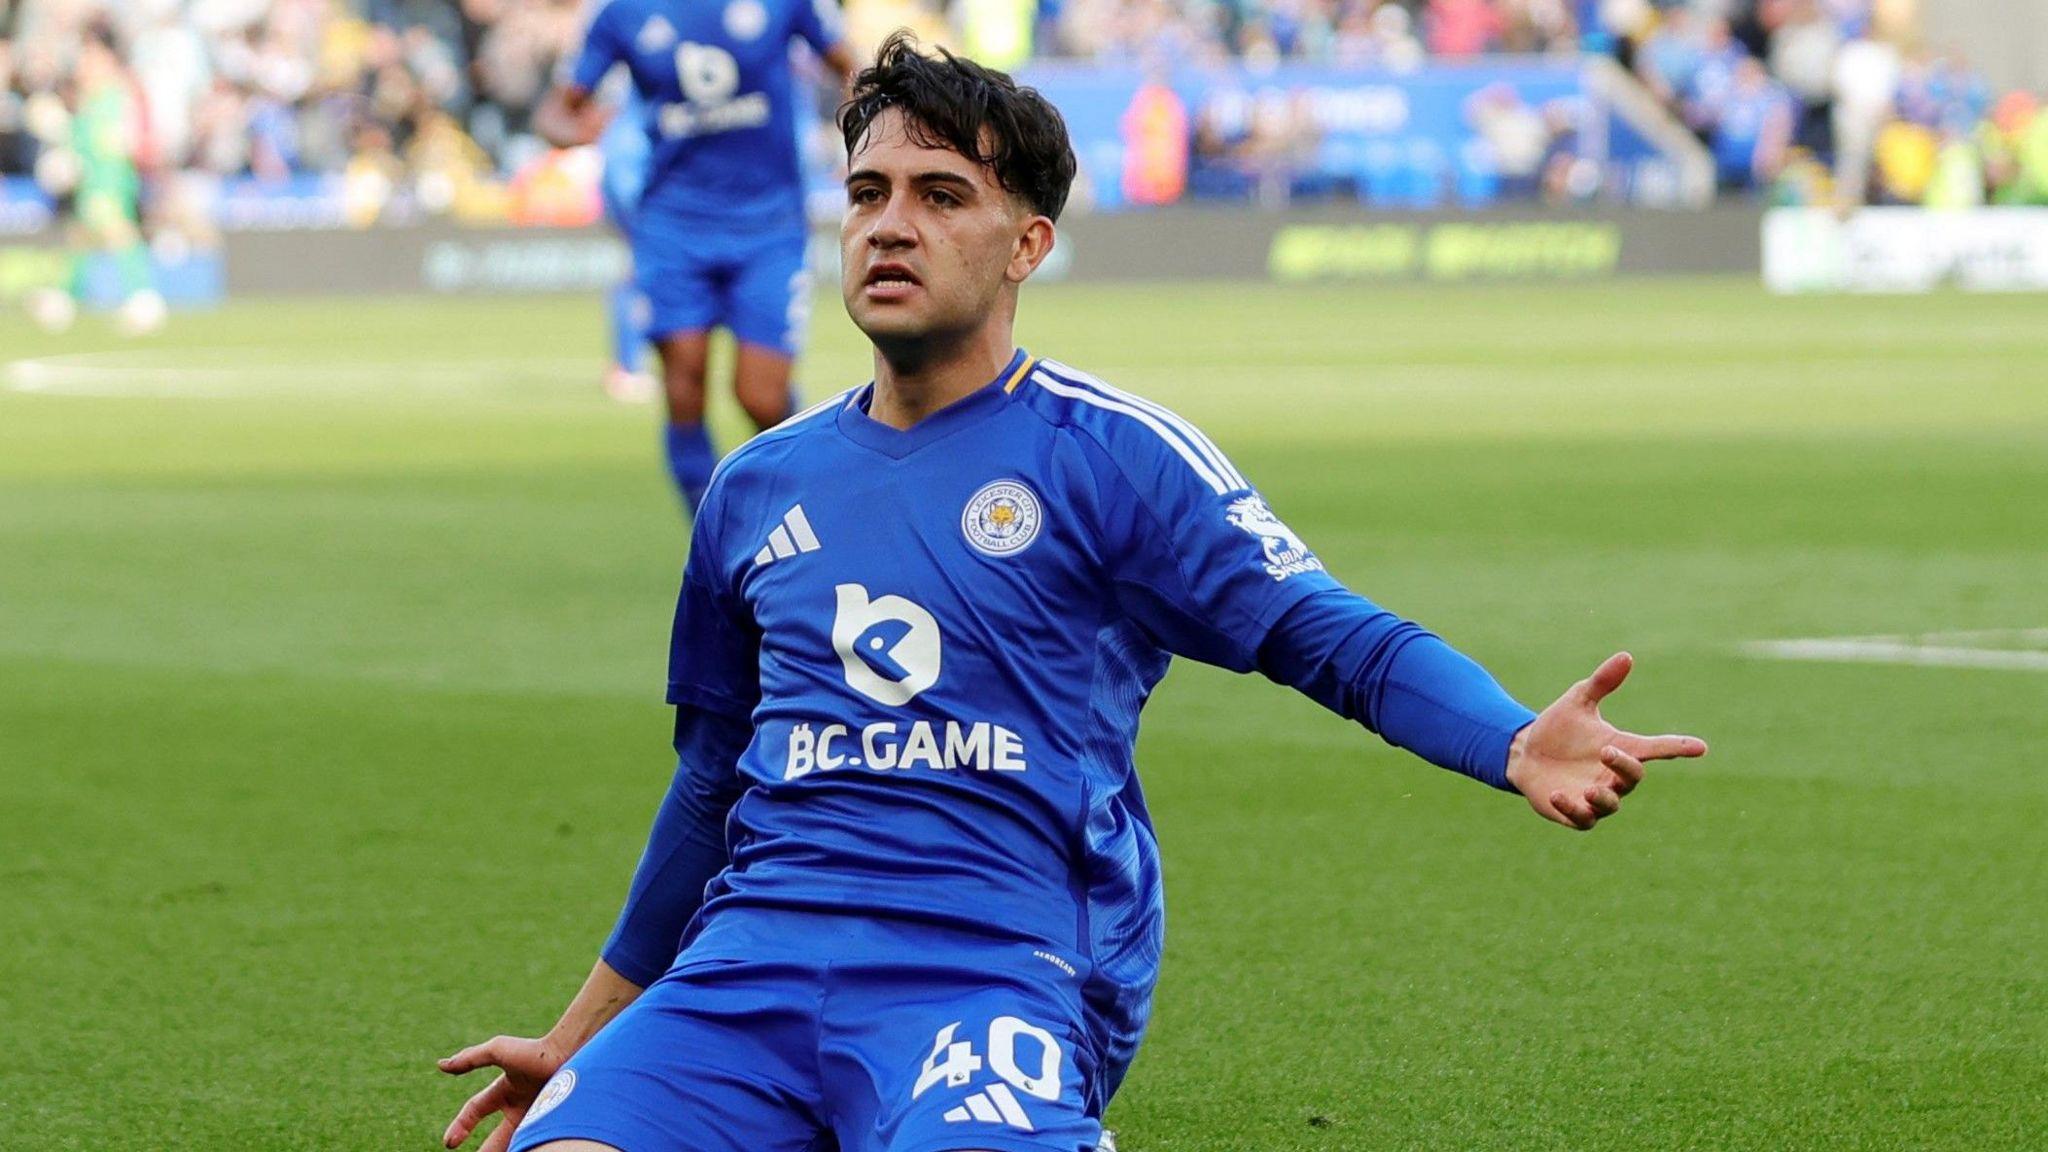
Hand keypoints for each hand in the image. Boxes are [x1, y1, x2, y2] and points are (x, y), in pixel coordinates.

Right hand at [438, 1034, 568, 1151]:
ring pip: (514, 1142)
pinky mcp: (551, 1122)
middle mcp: (519, 1105)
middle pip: (496, 1137)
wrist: (571, 1053)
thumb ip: (470, 1058)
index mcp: (503, 1090)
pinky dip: (529, 1146)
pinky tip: (526, 1150)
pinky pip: (536, 1140)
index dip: (460, 1126)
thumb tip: (440, 1065)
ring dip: (503, 1151)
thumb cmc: (534, 1050)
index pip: (475, 1110)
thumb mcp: (498, 1051)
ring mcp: (536, 1114)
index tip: (449, 1143)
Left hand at [1506, 652, 1706, 830]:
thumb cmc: (1558, 728)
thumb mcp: (1579, 701)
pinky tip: (1557, 795)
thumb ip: (1602, 682)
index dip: (1678, 747)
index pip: (1657, 748)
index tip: (1700, 747)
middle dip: (1624, 766)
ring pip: (1611, 805)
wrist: (1525, 753)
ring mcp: (1595, 797)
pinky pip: (1582, 818)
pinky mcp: (1574, 813)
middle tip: (1606, 751)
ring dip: (1604, 798)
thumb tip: (1626, 656)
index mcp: (1621, 748)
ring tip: (1591, 788)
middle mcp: (1613, 776)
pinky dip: (1572, 809)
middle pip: (1633, 776)